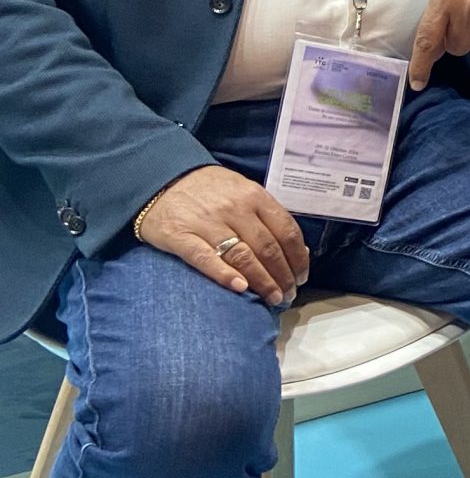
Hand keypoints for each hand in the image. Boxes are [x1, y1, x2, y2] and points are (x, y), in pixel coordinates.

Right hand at [137, 164, 309, 307]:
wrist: (161, 178)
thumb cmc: (210, 190)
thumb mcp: (243, 192)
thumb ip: (268, 217)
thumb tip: (298, 250)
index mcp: (254, 196)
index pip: (286, 230)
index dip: (297, 258)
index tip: (301, 277)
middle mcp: (234, 208)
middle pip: (267, 247)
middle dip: (283, 275)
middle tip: (288, 295)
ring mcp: (207, 222)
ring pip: (242, 256)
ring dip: (262, 281)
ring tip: (272, 299)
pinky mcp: (180, 236)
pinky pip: (205, 258)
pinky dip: (224, 274)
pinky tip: (240, 289)